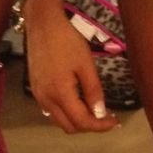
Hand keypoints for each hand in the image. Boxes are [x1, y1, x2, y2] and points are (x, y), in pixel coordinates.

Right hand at [27, 15, 119, 133]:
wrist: (43, 25)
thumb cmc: (67, 41)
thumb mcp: (86, 64)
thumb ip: (93, 91)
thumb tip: (101, 113)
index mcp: (60, 94)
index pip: (81, 122)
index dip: (100, 126)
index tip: (115, 121)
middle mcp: (46, 100)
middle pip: (69, 126)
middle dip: (89, 126)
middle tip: (108, 116)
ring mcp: (38, 96)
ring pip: (59, 120)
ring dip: (78, 120)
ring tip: (96, 110)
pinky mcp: (36, 90)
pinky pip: (52, 111)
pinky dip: (67, 112)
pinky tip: (79, 102)